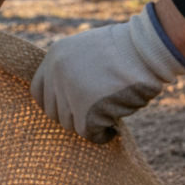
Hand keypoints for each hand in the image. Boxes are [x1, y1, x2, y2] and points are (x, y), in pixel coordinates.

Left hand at [31, 3, 184, 142]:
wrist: (146, 49)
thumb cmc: (125, 49)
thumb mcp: (87, 50)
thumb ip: (72, 70)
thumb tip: (65, 99)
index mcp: (54, 57)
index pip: (38, 92)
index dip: (51, 105)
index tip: (67, 110)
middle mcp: (56, 74)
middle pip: (53, 112)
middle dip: (72, 116)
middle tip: (94, 114)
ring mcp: (68, 91)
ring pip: (69, 124)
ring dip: (89, 123)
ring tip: (109, 114)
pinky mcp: (85, 110)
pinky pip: (88, 133)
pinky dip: (101, 136)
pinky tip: (112, 131)